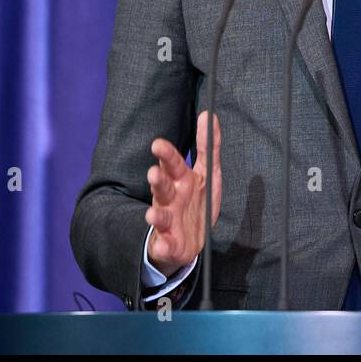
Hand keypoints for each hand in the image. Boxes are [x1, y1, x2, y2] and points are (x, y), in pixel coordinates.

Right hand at [145, 110, 222, 276]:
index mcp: (180, 180)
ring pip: (159, 216)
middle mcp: (170, 198)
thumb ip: (208, 146)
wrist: (188, 240)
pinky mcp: (168, 243)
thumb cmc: (195, 201)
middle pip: (161, 187)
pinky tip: (163, 245)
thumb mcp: (206, 173)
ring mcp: (167, 221)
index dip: (166, 154)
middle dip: (157, 181)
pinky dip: (163, 246)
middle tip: (153, 174)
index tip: (157, 144)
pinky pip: (164, 245)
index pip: (172, 163)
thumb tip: (209, 115)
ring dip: (155, 215)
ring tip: (152, 214)